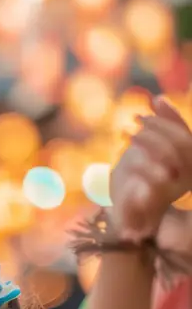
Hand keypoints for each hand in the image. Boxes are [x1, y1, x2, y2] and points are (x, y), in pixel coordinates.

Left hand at [110, 97, 191, 240]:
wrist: (123, 210)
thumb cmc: (141, 173)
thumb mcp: (152, 147)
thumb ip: (161, 124)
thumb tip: (158, 99)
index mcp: (188, 168)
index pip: (187, 140)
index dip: (172, 118)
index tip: (153, 102)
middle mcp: (182, 182)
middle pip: (178, 149)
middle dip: (157, 127)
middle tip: (136, 118)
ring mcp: (167, 195)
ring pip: (166, 166)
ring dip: (145, 143)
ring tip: (125, 133)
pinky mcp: (147, 207)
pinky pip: (148, 187)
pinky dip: (137, 167)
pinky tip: (123, 152)